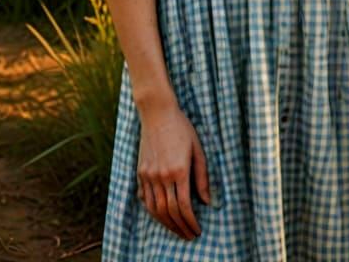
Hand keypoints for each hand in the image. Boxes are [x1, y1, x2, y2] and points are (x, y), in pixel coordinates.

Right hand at [136, 99, 211, 239]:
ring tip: (177, 230)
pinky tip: (161, 216)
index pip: (184, 206)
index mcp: (179, 170)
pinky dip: (152, 211)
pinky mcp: (140, 172)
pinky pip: (145, 199)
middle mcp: (162, 175)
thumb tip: (207, 201)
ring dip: (166, 223)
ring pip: (155, 209)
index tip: (197, 230)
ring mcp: (149, 174)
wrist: (158, 113)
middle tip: (189, 235)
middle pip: (169, 211)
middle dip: (180, 227)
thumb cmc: (182, 129)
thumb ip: (202, 177)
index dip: (191, 222)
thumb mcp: (198, 150)